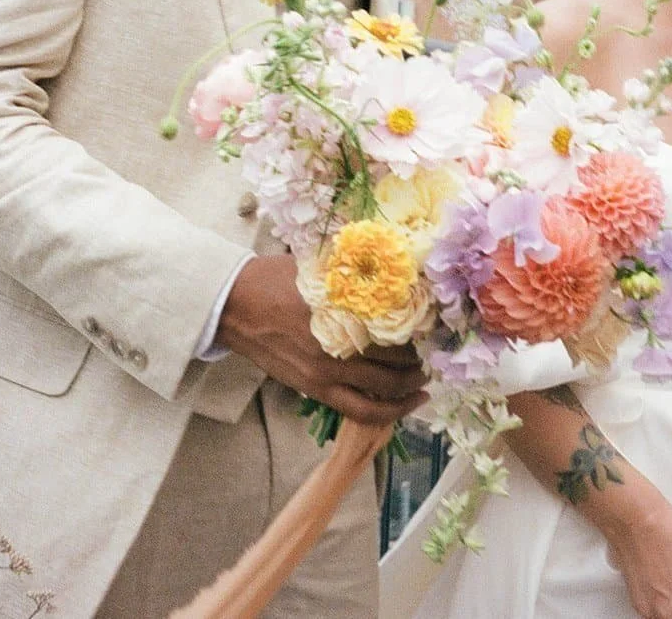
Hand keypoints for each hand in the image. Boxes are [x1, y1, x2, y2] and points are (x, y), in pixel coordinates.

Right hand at [215, 255, 426, 425]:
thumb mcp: (320, 263)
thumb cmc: (276, 277)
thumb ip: (355, 268)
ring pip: (384, 390)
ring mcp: (326, 372)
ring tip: (425, 378)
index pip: (398, 324)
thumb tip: (393, 259)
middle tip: (434, 350)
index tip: (436, 323)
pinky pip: (360, 409)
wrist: (235, 305)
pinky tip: (406, 402)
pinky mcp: (315, 389)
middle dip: (421, 358)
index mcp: (342, 309)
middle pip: (397, 359)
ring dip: (410, 386)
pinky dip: (388, 411)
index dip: (423, 326)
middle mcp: (339, 344)